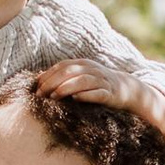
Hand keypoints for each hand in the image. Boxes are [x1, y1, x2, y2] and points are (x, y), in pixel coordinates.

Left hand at [30, 51, 164, 161]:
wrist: (129, 91)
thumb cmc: (99, 86)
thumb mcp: (82, 78)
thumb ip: (65, 78)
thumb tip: (40, 82)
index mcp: (84, 64)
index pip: (62, 66)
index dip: (48, 75)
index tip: (35, 87)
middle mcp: (93, 70)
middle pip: (70, 72)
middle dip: (53, 82)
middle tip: (40, 94)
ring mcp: (103, 81)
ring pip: (82, 81)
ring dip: (66, 88)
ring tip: (54, 97)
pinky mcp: (111, 94)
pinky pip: (98, 93)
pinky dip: (86, 95)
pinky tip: (76, 99)